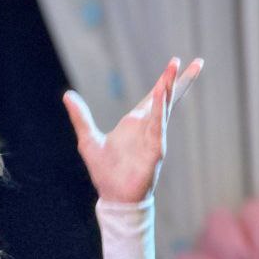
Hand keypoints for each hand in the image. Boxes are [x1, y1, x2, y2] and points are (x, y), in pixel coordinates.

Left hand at [63, 56, 202, 203]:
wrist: (114, 197)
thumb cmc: (105, 172)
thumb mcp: (88, 140)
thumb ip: (80, 117)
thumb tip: (67, 95)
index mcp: (135, 123)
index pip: (153, 97)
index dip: (164, 80)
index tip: (175, 62)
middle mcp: (148, 127)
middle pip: (166, 98)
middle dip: (176, 80)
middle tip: (191, 61)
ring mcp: (154, 138)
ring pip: (164, 108)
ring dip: (168, 89)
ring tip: (173, 70)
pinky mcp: (155, 150)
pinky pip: (158, 127)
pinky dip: (159, 112)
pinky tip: (160, 96)